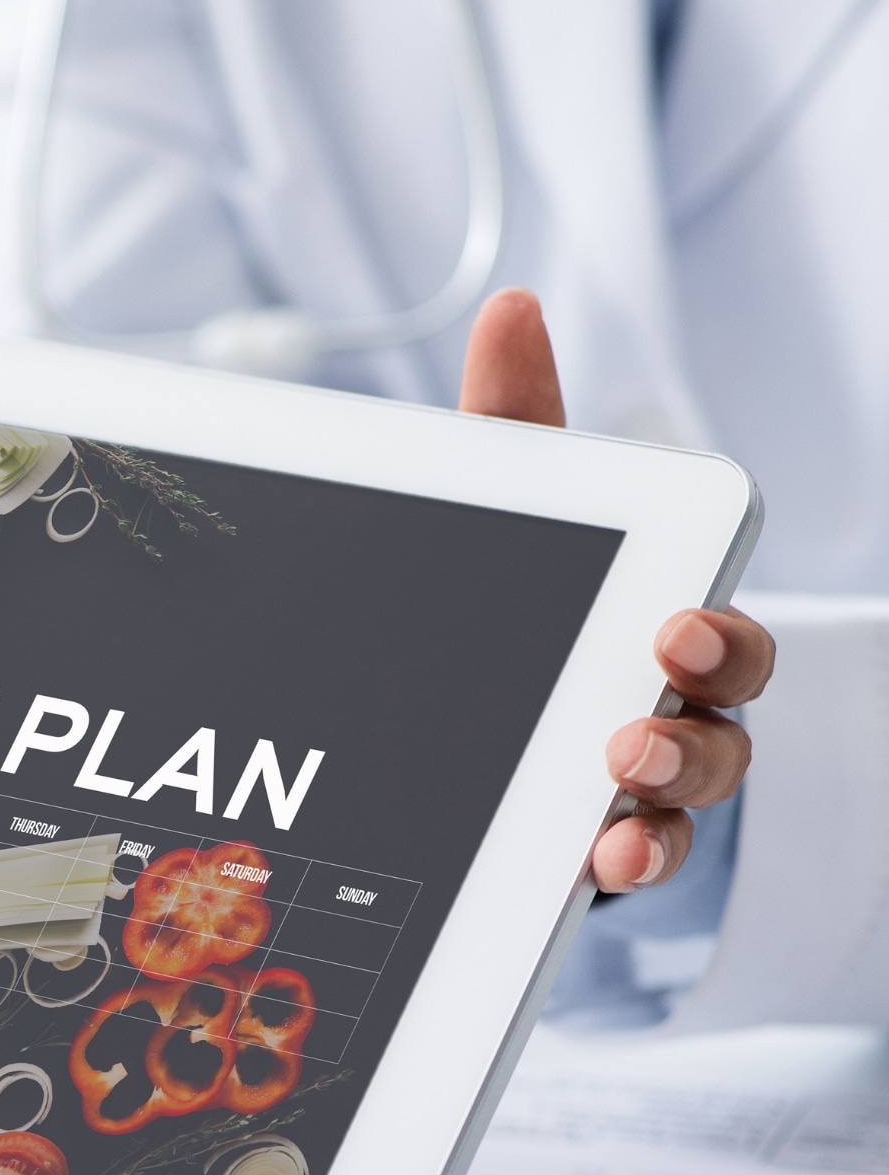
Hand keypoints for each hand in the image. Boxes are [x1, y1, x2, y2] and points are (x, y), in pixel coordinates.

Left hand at [460, 289, 774, 891]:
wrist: (455, 734)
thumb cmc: (519, 607)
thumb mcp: (508, 522)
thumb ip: (517, 429)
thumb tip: (512, 309)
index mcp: (658, 636)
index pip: (720, 642)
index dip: (717, 643)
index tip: (675, 630)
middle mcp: (666, 716)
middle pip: (721, 733)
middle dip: (693, 732)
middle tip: (633, 729)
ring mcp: (634, 793)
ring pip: (685, 806)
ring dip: (661, 803)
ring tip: (610, 796)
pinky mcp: (592, 848)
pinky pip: (634, 865)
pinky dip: (627, 863)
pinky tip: (595, 862)